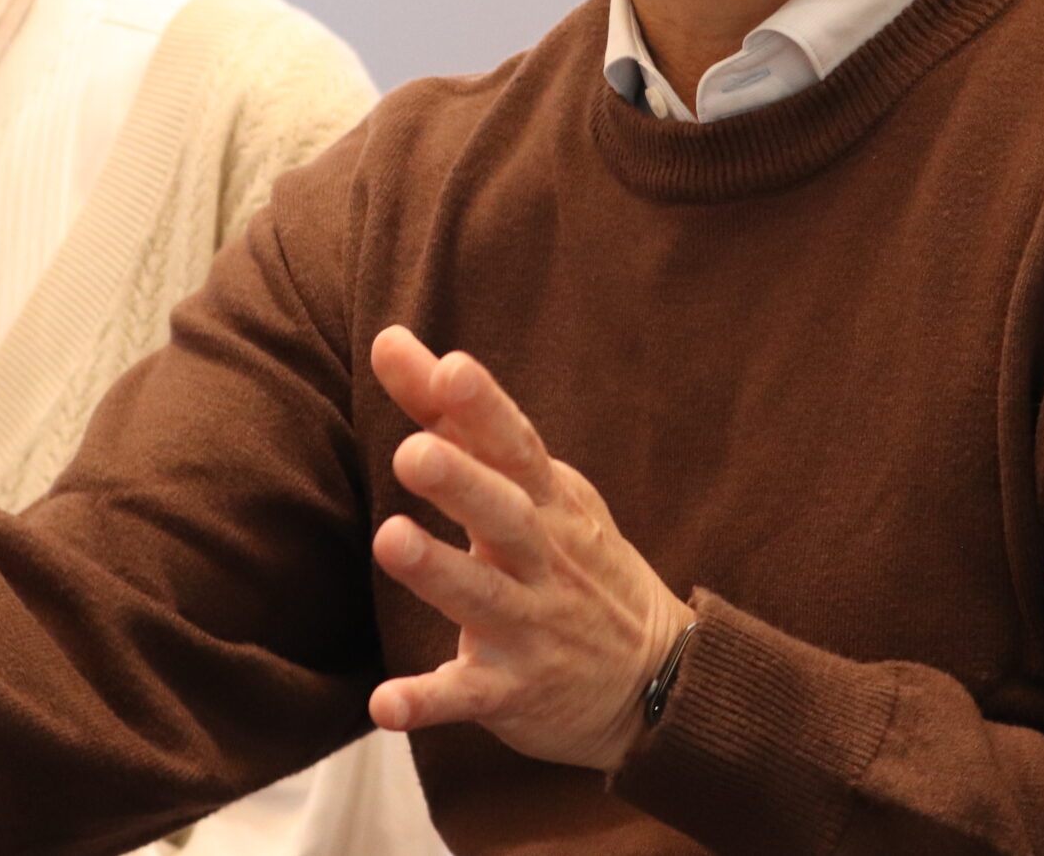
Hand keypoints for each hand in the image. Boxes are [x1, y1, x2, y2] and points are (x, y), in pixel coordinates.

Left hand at [366, 326, 694, 772]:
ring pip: (484, 598)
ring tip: (389, 541)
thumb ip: (458, 419)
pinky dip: (427, 701)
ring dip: (438, 571)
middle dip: (462, 483)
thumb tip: (391, 341)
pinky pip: (468, 697)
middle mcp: (543, 559)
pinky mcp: (514, 691)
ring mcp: (533, 626)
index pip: (515, 445)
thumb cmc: (573, 559)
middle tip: (412, 452)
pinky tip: (385, 703)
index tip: (450, 368)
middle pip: (505, 514)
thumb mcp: (535, 486)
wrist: (659, 679)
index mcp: (547, 502)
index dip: (482, 407)